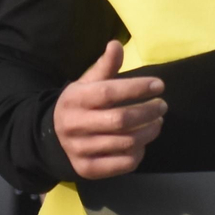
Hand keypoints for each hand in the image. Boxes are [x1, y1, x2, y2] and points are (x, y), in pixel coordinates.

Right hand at [54, 41, 165, 179]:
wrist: (51, 137)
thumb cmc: (80, 104)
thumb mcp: (88, 83)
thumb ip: (105, 66)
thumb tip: (116, 44)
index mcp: (76, 99)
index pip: (110, 92)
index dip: (137, 88)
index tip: (159, 86)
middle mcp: (75, 125)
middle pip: (121, 120)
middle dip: (148, 112)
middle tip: (162, 106)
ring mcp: (80, 150)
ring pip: (125, 143)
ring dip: (148, 132)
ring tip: (157, 122)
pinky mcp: (88, 169)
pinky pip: (122, 164)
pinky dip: (138, 153)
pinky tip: (142, 143)